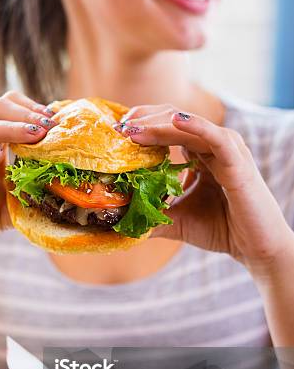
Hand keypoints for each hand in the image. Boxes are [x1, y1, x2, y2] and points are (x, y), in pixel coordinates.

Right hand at [0, 91, 55, 256]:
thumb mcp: (13, 204)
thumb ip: (33, 193)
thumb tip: (65, 193)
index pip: (15, 110)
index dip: (37, 111)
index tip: (61, 122)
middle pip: (2, 106)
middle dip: (29, 112)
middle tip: (52, 125)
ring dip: (12, 125)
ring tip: (35, 134)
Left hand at [115, 104, 293, 278]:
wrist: (254, 249)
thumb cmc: (221, 229)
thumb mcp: (176, 220)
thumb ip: (151, 215)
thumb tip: (120, 220)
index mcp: (200, 153)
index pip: (166, 128)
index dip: (140, 127)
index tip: (113, 134)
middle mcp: (213, 145)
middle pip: (173, 119)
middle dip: (142, 121)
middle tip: (115, 129)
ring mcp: (227, 150)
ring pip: (188, 125)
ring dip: (157, 125)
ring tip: (130, 129)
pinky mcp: (238, 163)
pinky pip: (216, 138)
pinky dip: (195, 127)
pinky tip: (175, 121)